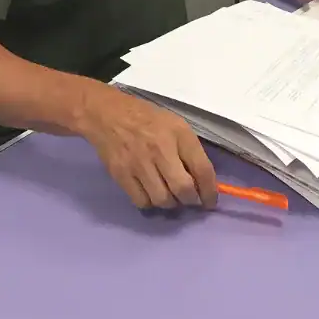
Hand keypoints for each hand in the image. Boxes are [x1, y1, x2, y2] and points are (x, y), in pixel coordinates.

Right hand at [77, 83, 217, 210]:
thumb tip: (202, 182)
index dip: (210, 191)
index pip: (202, 169)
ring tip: (170, 195)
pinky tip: (151, 193)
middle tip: (190, 200)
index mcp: (179, 134)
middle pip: (182, 189)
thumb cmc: (148, 119)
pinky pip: (141, 201)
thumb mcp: (176, 125)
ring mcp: (139, 164)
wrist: (108, 115)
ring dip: (170, 203)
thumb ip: (190, 151)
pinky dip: (150, 203)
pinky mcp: (121, 175)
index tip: (210, 201)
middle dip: (191, 200)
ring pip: (162, 200)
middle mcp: (160, 149)